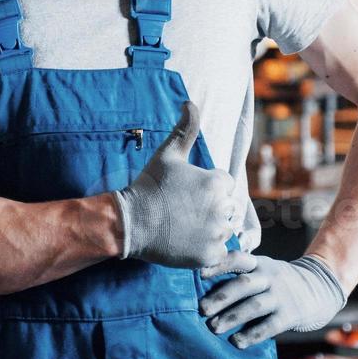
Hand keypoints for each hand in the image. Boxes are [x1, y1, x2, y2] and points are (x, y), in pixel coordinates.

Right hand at [111, 100, 242, 267]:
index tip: (186, 194)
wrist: (130, 222)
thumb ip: (185, 128)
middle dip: (210, 209)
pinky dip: (208, 249)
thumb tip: (190, 103)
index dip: (206, 189)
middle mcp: (221, 208)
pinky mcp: (210, 256)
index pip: (224, 185)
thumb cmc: (149, 186)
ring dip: (210, 229)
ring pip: (224, 230)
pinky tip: (189, 242)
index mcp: (217, 183)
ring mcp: (216, 234)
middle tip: (183, 211)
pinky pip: (220, 252)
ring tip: (185, 227)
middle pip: (226, 208)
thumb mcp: (168, 154)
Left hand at [199, 251, 346, 347]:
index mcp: (260, 264)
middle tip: (202, 309)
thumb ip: (242, 276)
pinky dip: (252, 335)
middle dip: (221, 297)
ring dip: (232, 317)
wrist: (320, 288)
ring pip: (254, 306)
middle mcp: (270, 277)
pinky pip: (269, 326)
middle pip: (243, 285)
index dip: (219, 264)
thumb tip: (203, 290)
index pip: (238, 259)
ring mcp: (281, 296)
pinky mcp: (290, 315)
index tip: (199, 273)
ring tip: (214, 328)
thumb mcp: (265, 270)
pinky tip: (237, 342)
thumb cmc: (280, 283)